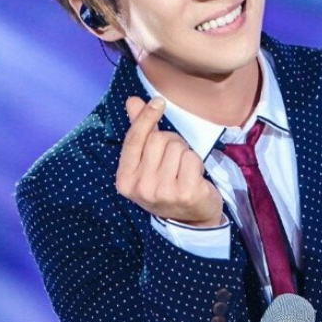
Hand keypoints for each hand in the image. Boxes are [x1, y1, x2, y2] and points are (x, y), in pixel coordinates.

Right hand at [115, 97, 222, 226]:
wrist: (191, 220)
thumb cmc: (167, 186)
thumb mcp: (148, 164)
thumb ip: (141, 132)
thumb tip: (132, 101)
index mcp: (125, 180)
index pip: (134, 140)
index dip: (146, 117)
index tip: (158, 102)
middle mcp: (141, 188)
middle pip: (159, 140)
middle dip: (171, 142)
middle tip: (174, 160)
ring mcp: (163, 192)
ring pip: (177, 148)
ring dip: (185, 154)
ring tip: (183, 171)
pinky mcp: (185, 193)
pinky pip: (192, 158)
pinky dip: (196, 163)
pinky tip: (194, 178)